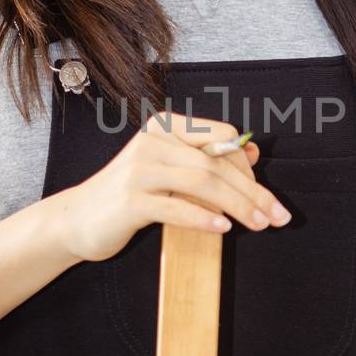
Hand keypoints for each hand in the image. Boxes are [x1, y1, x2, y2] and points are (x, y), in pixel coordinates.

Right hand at [49, 112, 289, 262]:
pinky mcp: (131, 200)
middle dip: (253, 192)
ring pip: (203, 183)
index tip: (265, 196)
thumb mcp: (170, 171)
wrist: (77, 219)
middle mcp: (153, 142)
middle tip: (278, 216)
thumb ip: (207, 160)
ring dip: (238, 206)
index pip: (221, 138)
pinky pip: (177, 208)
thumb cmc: (130, 196)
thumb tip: (252, 151)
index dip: (248, 167)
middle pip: (216, 163)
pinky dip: (204, 219)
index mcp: (165, 127)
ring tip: (259, 225)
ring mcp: (140, 170)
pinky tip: (223, 229)